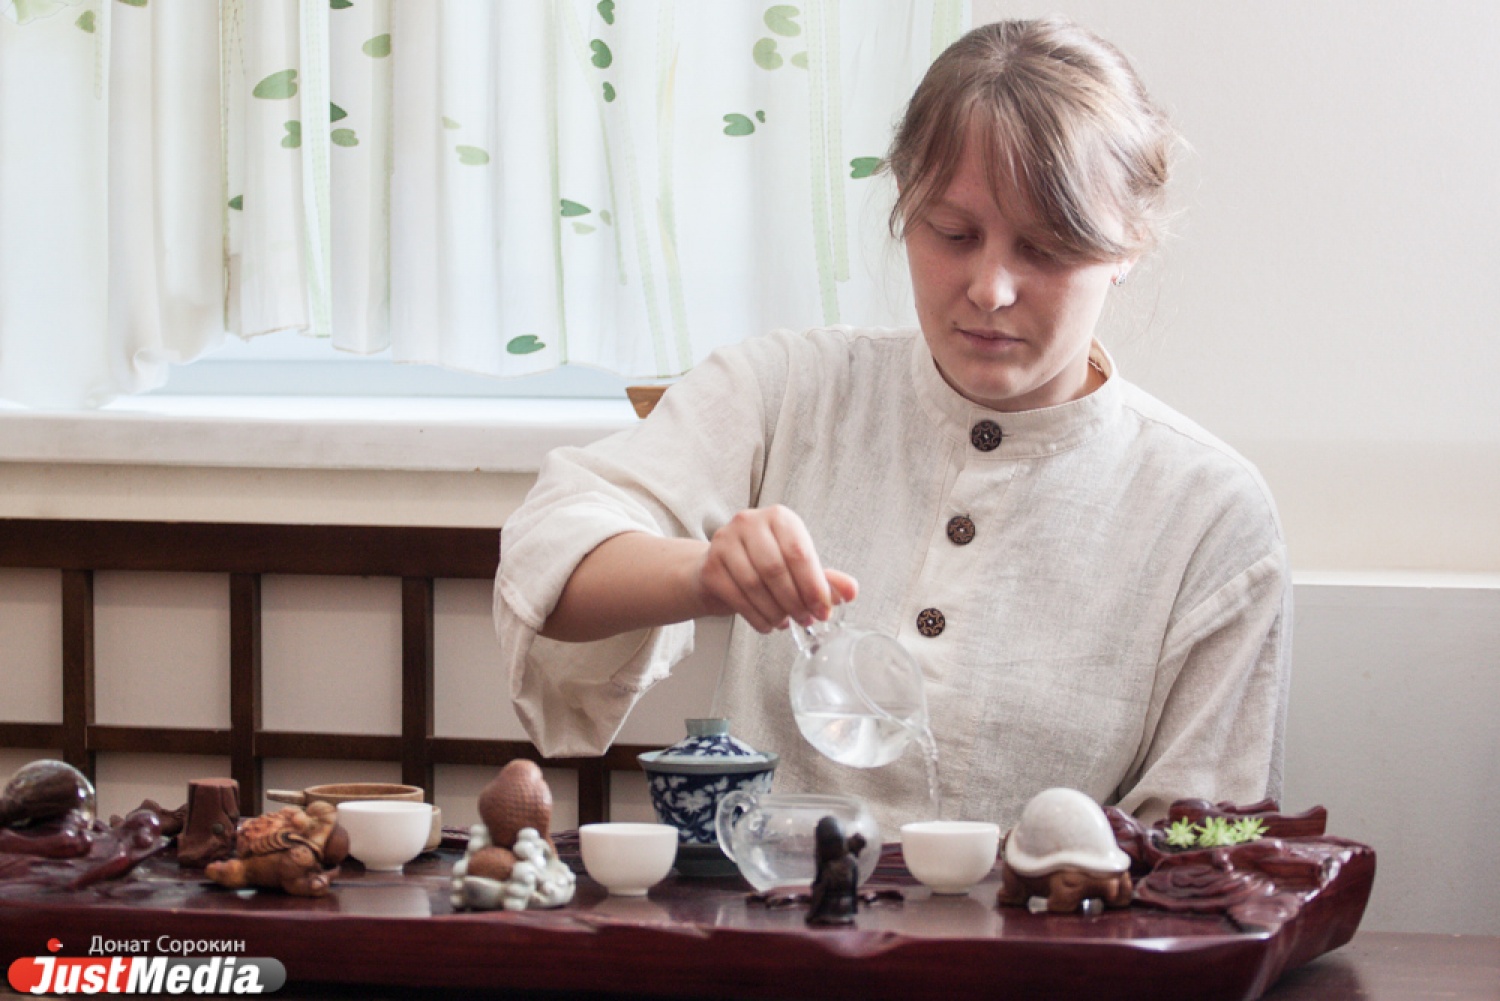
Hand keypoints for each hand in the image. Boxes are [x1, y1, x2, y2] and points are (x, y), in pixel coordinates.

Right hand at [697, 505, 857, 632]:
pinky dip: (757, 617)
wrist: (722, 569)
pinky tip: (768, 624)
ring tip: (787, 622)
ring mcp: (725, 542)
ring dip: (776, 611)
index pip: (798, 552)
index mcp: (778, 518)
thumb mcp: (800, 567)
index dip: (813, 585)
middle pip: (775, 569)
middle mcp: (749, 522)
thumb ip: (825, 578)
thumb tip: (850, 591)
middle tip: (806, 620)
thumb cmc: (765, 564)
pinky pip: (736, 598)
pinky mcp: (710, 566)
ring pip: (754, 585)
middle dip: (795, 601)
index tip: (823, 609)